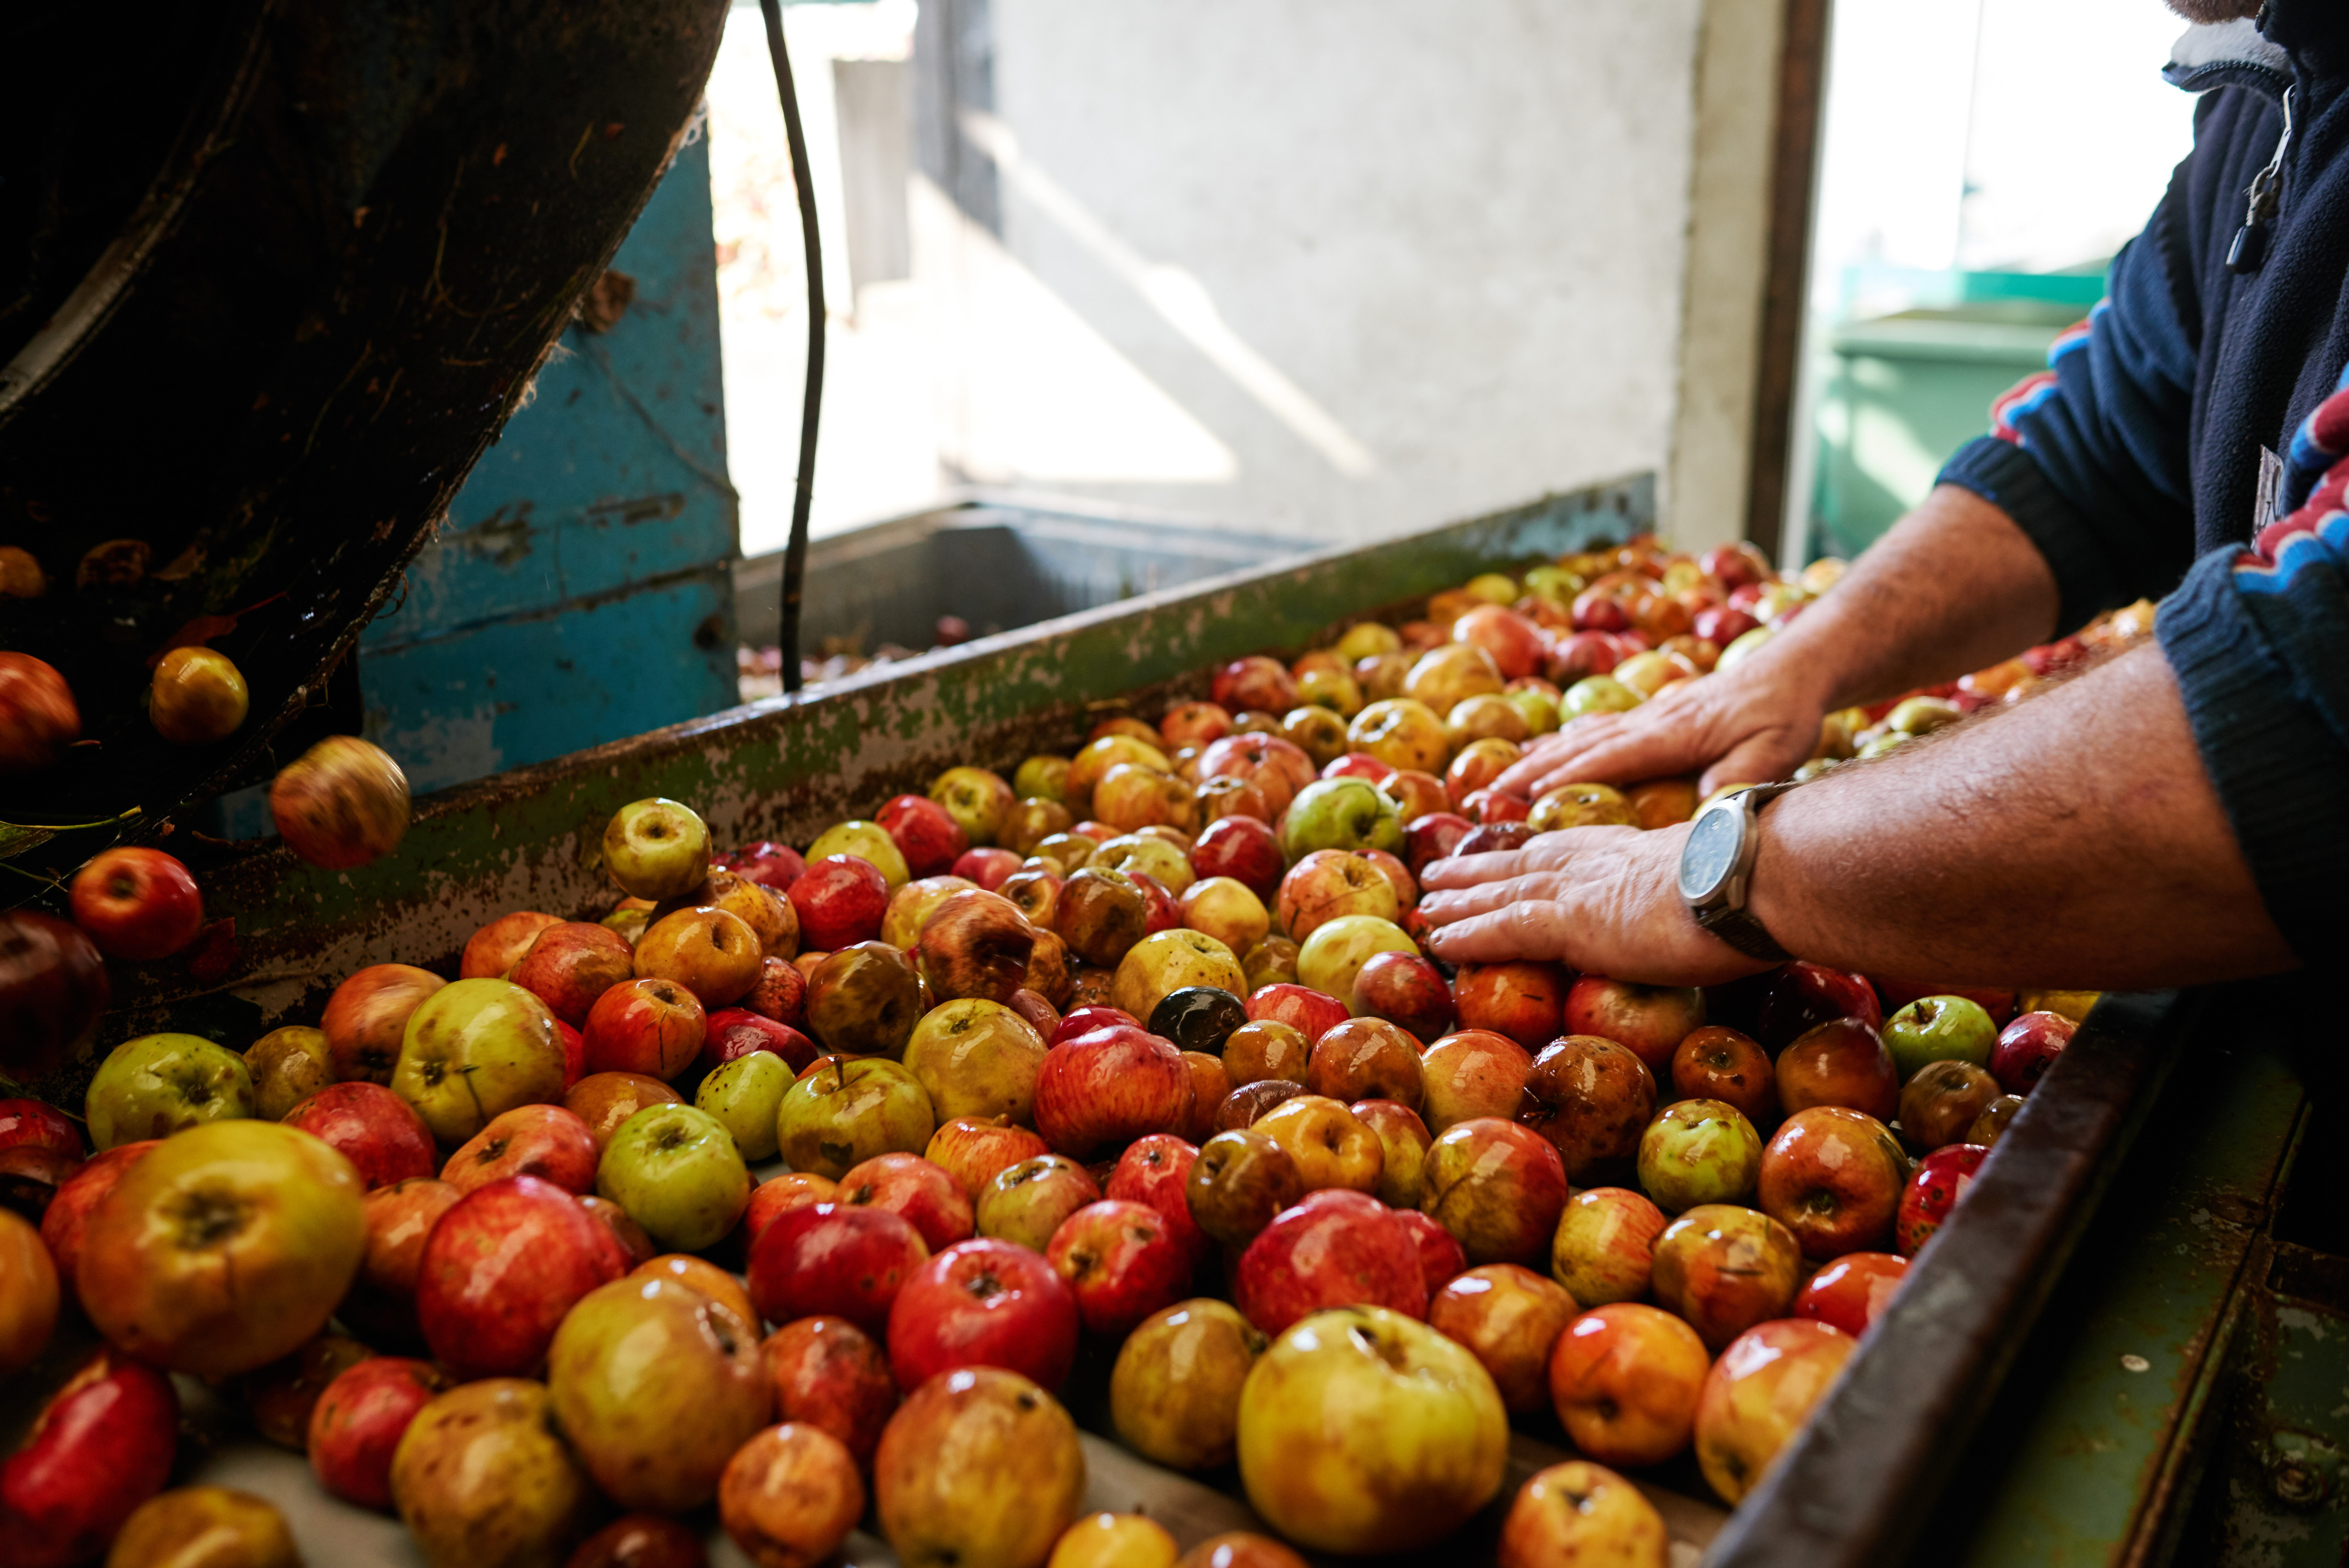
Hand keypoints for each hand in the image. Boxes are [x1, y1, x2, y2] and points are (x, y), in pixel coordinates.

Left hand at [1417, 825, 1771, 986]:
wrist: (1755, 877)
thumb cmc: (1758, 881)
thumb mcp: (1720, 879)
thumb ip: (1699, 889)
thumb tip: (1715, 905)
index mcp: (1631, 851)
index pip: (1566, 850)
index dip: (1529, 855)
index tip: (1504, 855)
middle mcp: (1595, 863)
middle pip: (1522, 865)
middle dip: (1479, 871)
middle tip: (1441, 875)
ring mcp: (1579, 890)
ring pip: (1503, 893)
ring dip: (1460, 901)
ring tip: (1426, 906)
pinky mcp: (1571, 921)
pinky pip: (1506, 929)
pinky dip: (1468, 935)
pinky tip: (1439, 941)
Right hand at [1497, 653, 1828, 799]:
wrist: (1794, 669)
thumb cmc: (1785, 714)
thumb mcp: (1774, 751)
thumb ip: (1737, 780)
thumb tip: (1700, 810)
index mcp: (1671, 734)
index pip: (1607, 758)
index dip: (1564, 779)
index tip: (1522, 798)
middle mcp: (1650, 721)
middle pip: (1580, 746)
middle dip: (1532, 768)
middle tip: (1488, 792)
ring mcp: (1650, 715)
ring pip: (1584, 737)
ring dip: (1541, 756)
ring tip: (1503, 776)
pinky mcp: (1656, 715)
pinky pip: (1600, 730)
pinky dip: (1568, 743)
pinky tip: (1552, 750)